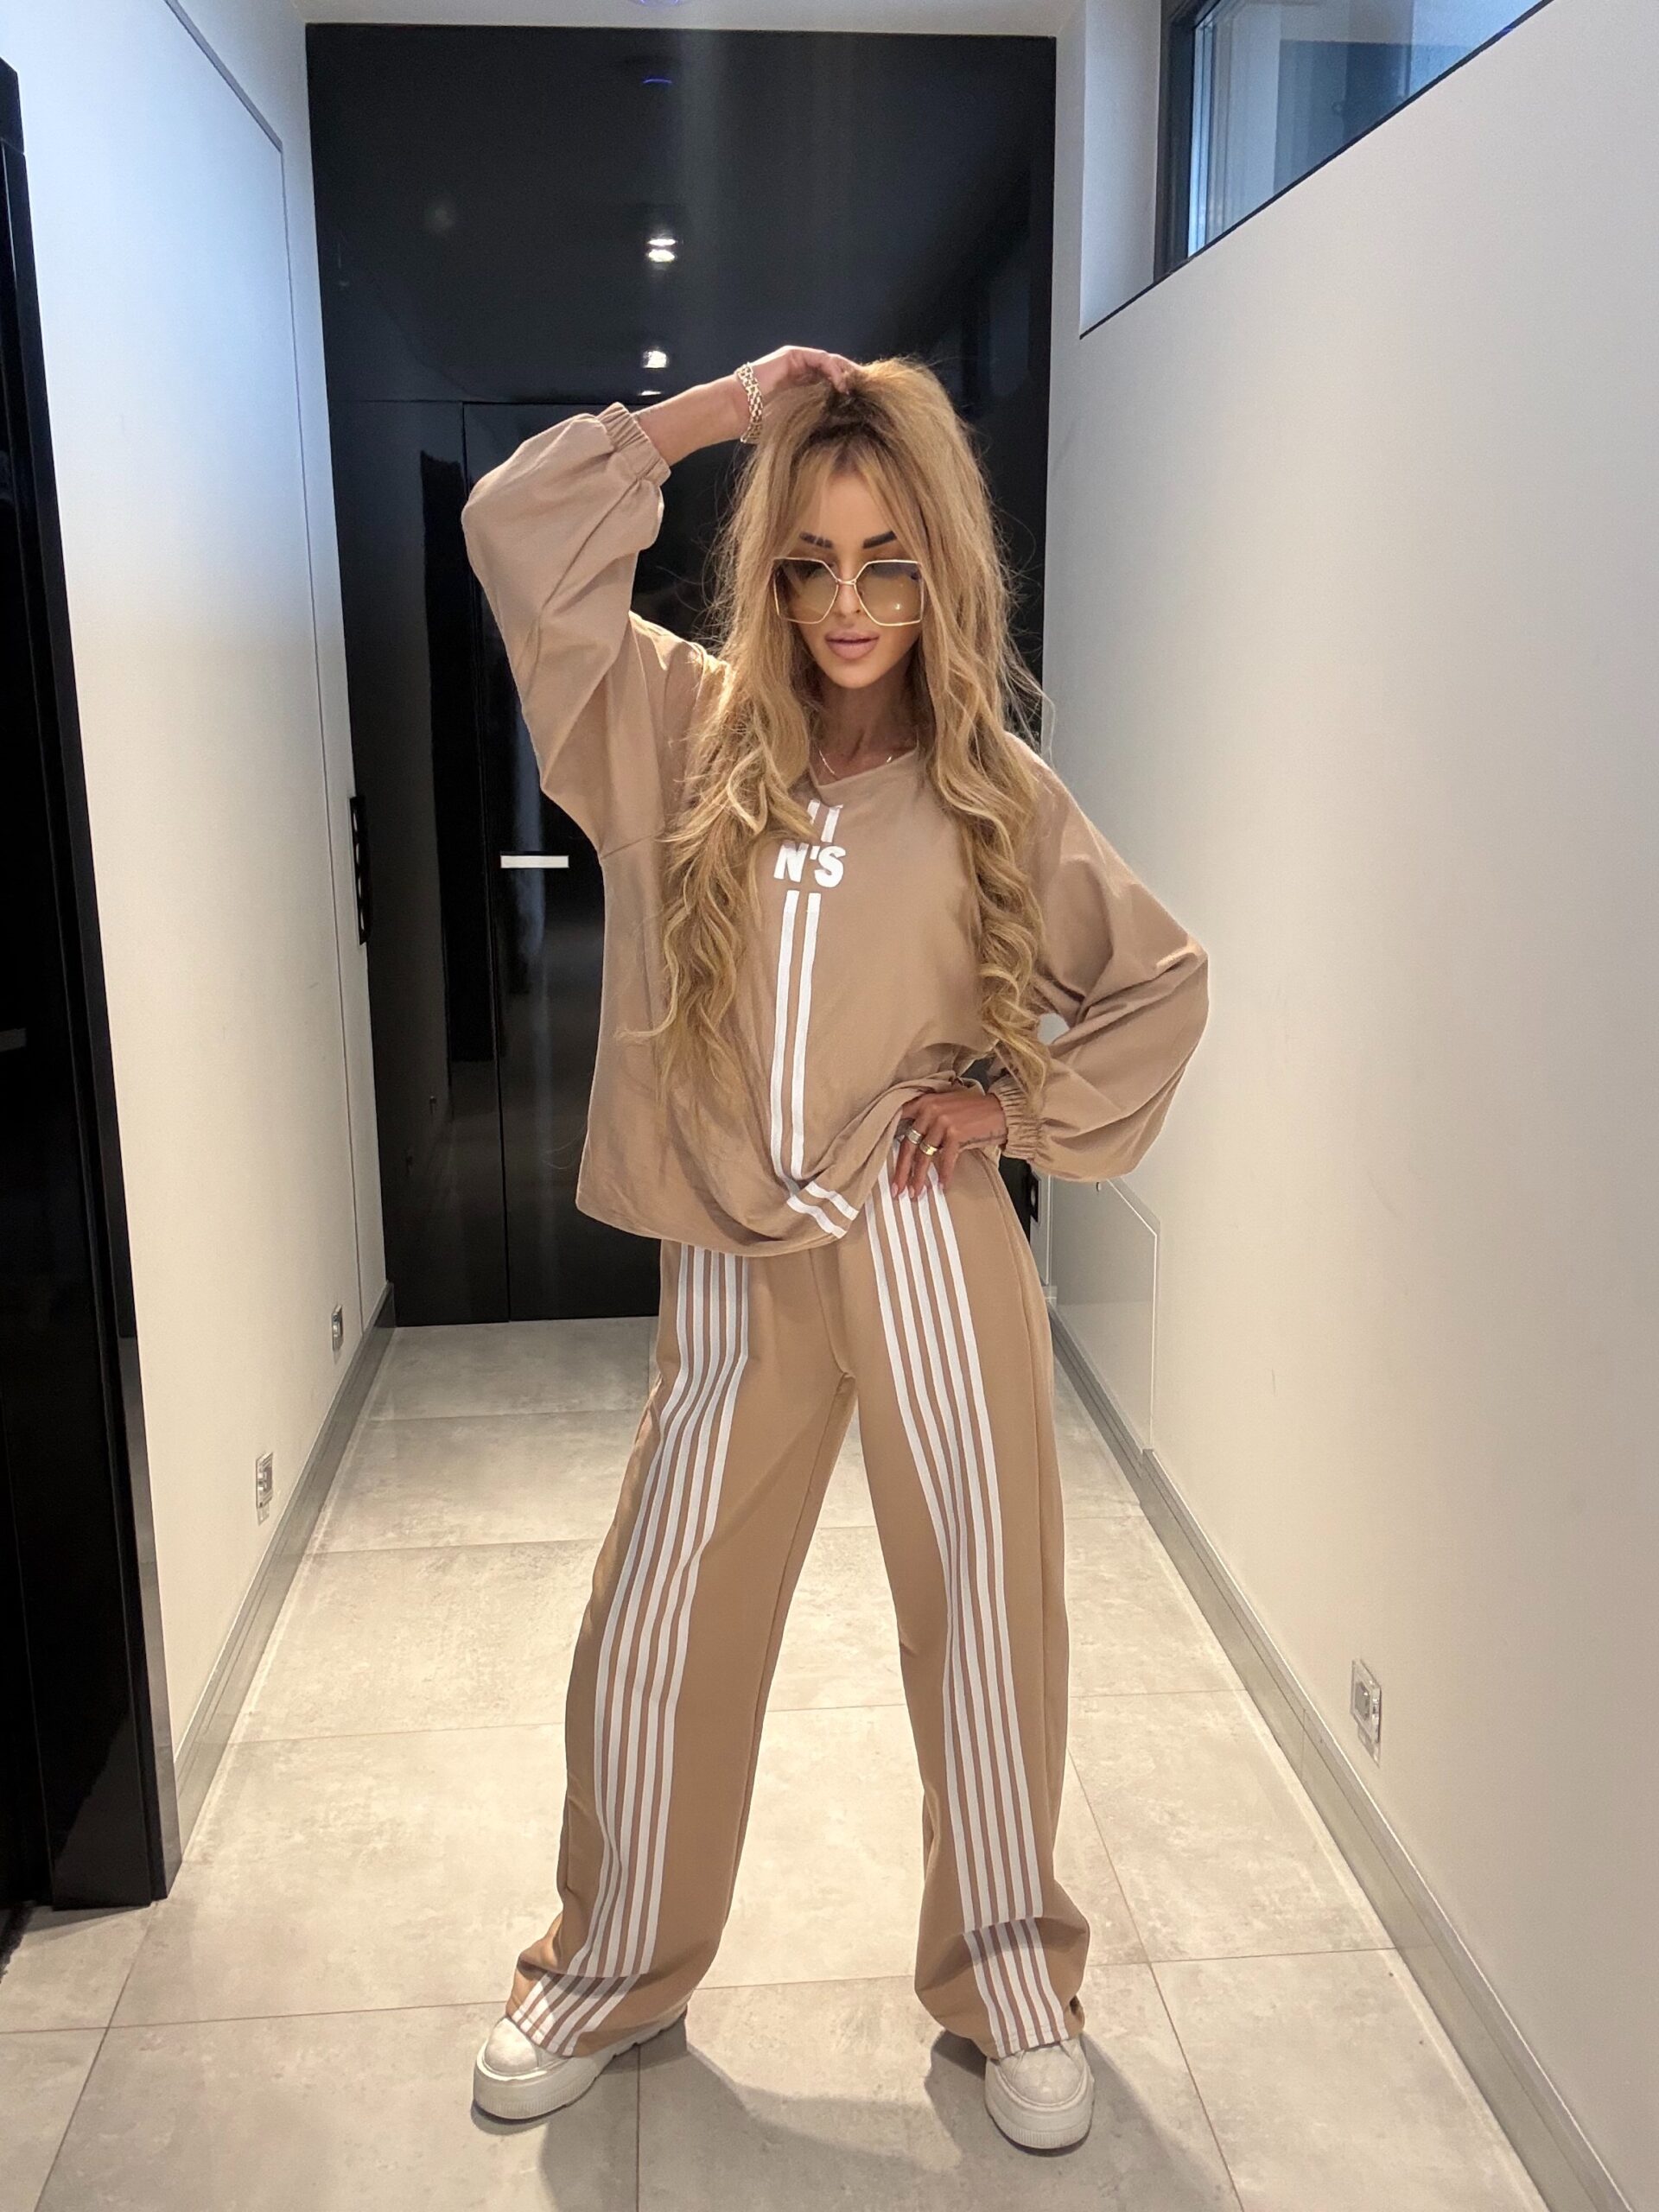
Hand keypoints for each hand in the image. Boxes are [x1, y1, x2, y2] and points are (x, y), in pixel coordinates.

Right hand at [727, 345, 858, 434]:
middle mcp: (802, 372)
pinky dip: (834, 369)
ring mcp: (798, 362)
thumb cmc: (761, 424)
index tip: (867, 403)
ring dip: (847, 374)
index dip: (850, 392)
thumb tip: (843, 434)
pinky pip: (820, 358)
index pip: (833, 385)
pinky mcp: (793, 355)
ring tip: (859, 387)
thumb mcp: (798, 424)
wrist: (739, 410)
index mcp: (804, 389)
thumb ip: (816, 421)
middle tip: (871, 392)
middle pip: (836, 371)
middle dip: (853, 380)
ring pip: (831, 362)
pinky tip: (842, 384)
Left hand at [889, 1084, 1008, 1198]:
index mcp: (925, 1102)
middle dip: (902, 1171)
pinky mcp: (955, 1134)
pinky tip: (942, 1185)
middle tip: (897, 1189)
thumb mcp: (947, 1106)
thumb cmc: (976, 1110)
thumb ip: (929, 1118)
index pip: (901, 1127)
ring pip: (924, 1156)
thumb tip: (916, 1143)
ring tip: (916, 1193)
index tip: (891, 1168)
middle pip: (909, 1146)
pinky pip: (945, 1160)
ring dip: (919, 1178)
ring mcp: (942, 1122)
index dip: (894, 1149)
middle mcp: (930, 1110)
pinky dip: (944, 1175)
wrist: (1002, 1109)